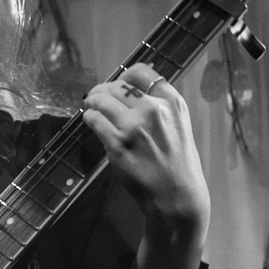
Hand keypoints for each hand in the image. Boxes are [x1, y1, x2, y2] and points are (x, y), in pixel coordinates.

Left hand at [82, 64, 209, 268]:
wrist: (177, 196)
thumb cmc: (177, 163)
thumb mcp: (178, 125)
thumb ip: (160, 106)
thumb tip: (131, 90)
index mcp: (172, 102)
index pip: (141, 72)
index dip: (124, 76)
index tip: (118, 84)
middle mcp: (154, 109)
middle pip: (118, 86)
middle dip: (103, 90)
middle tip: (96, 97)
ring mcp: (134, 127)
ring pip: (102, 100)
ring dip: (92, 101)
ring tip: (90, 107)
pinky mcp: (118, 145)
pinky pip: (95, 120)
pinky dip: (89, 118)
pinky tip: (91, 120)